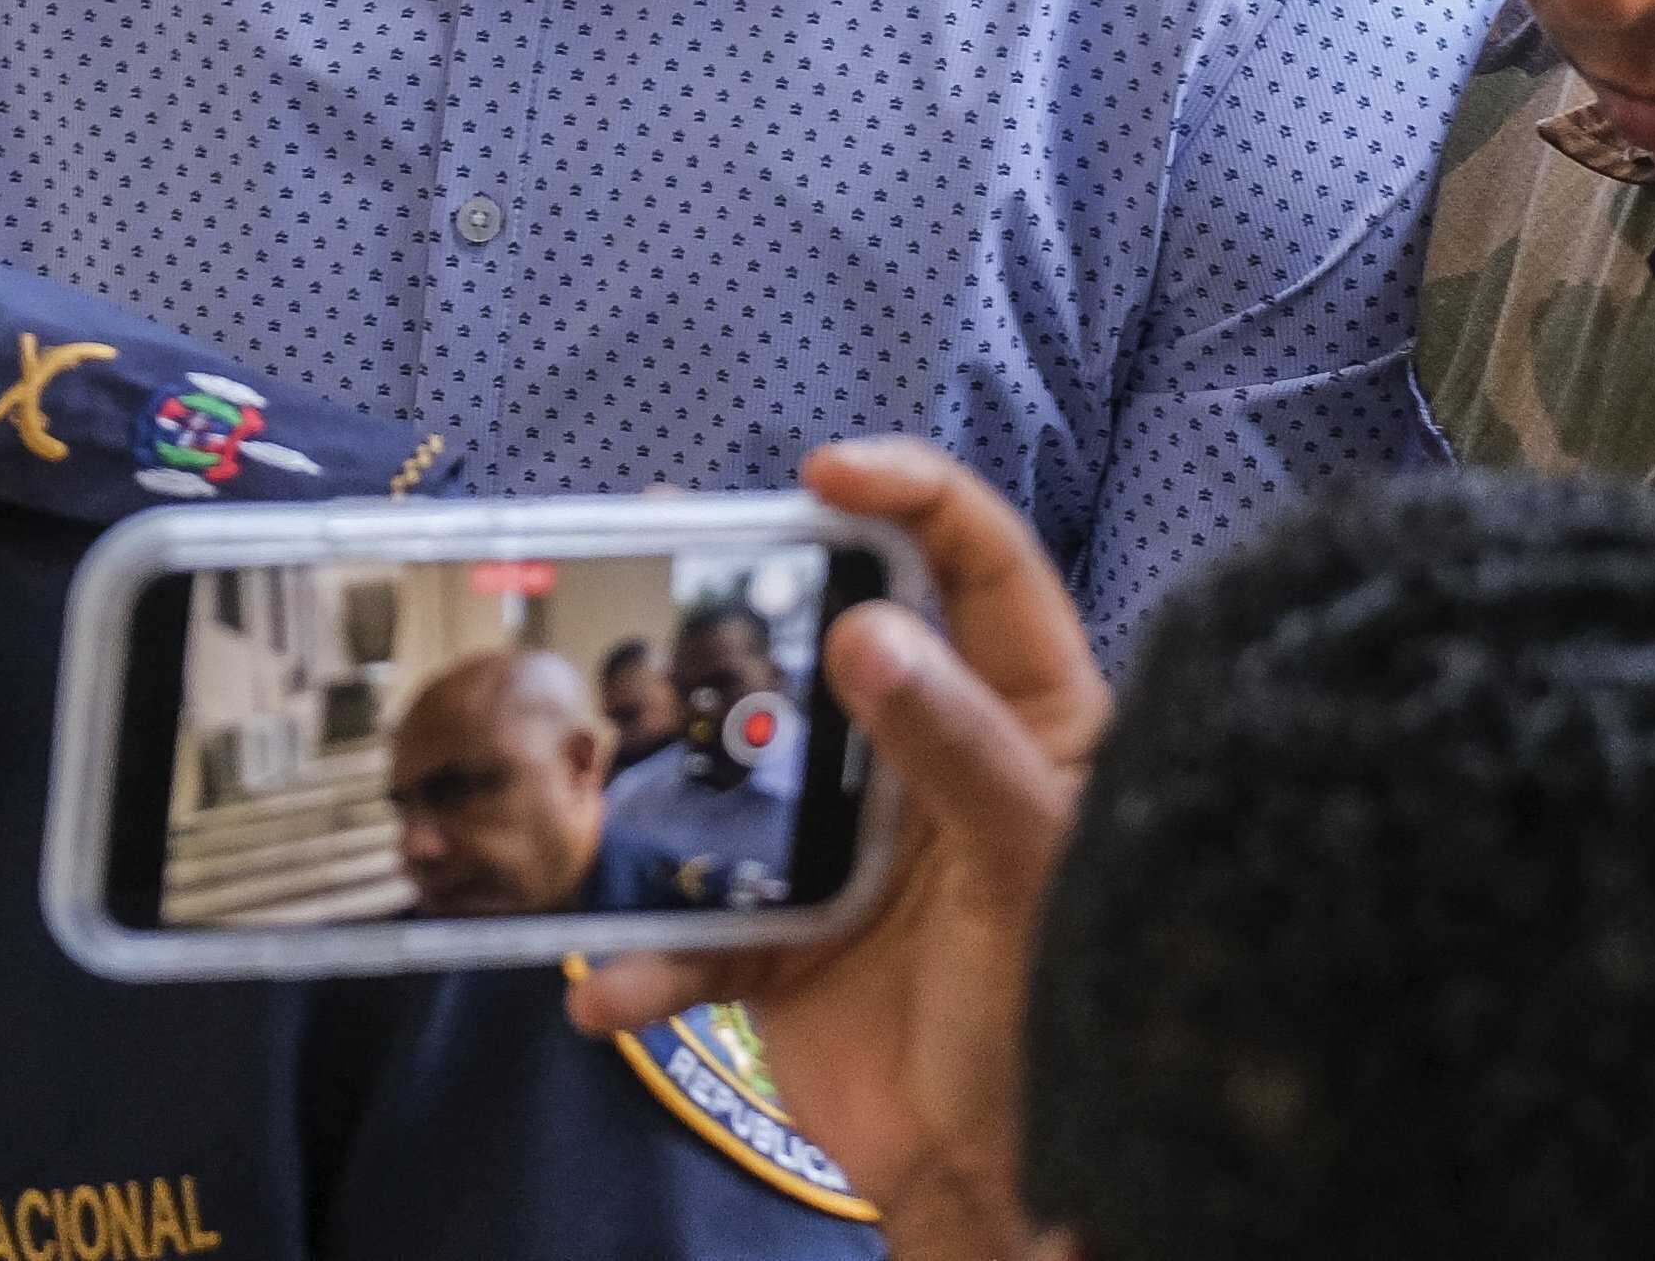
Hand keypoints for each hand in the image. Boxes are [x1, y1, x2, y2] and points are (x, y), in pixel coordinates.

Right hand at [569, 440, 1106, 1260]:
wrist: (1002, 1183)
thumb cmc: (1063, 1015)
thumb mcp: (1028, 868)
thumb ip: (961, 753)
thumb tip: (873, 635)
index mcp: (1026, 718)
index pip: (979, 564)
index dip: (910, 493)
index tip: (822, 470)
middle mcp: (932, 759)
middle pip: (835, 641)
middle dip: (747, 598)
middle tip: (663, 550)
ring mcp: (851, 844)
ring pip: (742, 765)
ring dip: (662, 765)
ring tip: (591, 730)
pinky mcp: (784, 937)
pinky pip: (696, 923)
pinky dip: (646, 959)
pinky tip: (611, 985)